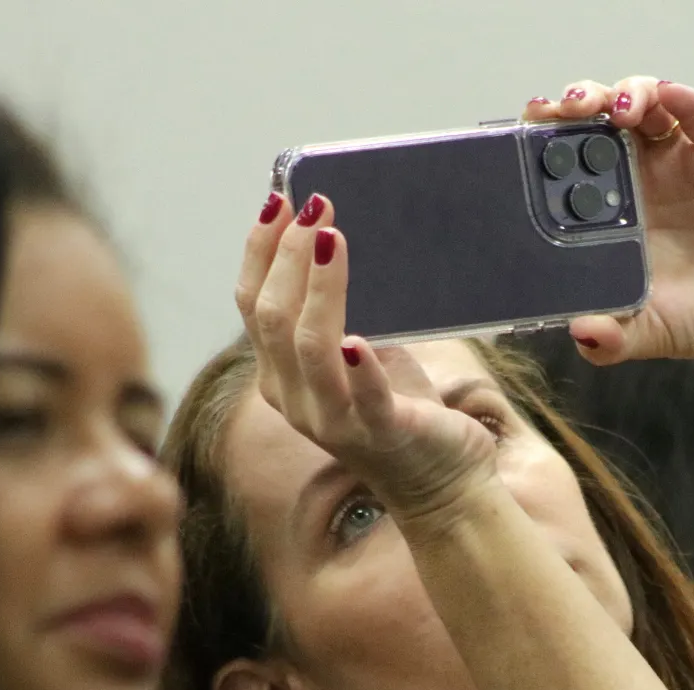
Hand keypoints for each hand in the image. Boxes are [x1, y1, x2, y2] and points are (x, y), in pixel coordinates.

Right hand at [236, 194, 496, 523]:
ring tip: (335, 239)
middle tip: (316, 209)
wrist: (442, 483)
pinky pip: (364, 397)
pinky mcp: (383, 433)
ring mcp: (335, 421)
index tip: (280, 203)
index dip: (261, 252)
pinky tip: (358, 339)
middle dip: (290, 257)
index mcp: (280, 376)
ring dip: (321, 287)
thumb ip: (333, 315)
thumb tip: (331, 238)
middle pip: (273, 319)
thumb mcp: (355, 356)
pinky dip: (360, 366)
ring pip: (310, 347)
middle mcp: (296, 399)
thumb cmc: (398, 408)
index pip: (250, 305)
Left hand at [524, 77, 693, 367]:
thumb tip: (582, 334)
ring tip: (613, 108)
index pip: (562, 158)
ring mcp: (675, 158)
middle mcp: (634, 174)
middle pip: (594, 119)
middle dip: (574, 103)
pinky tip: (666, 96)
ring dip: (622, 93)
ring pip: (641, 102)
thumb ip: (610, 339)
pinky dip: (679, 97)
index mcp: (603, 209)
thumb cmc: (692, 317)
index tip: (524, 132)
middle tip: (563, 110)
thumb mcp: (645, 333)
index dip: (542, 138)